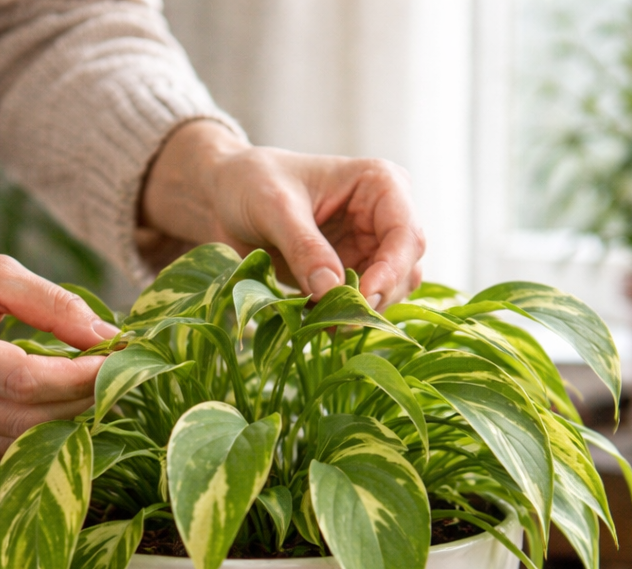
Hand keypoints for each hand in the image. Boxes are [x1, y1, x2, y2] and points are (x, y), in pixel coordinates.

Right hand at [0, 226, 116, 458]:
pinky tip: (62, 404)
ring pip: (15, 442)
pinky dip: (38, 431)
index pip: (21, 379)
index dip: (78, 378)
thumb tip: (110, 339)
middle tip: (119, 377)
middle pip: (23, 419)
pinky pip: (0, 448)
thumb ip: (52, 304)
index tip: (120, 361)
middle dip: (80, 401)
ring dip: (65, 421)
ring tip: (96, 389)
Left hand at [140, 120, 424, 308]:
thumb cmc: (251, 183)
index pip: (406, 234)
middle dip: (376, 298)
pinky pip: (358, 305)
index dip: (390, 271)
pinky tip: (313, 320)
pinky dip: (340, 317)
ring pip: (388, 293)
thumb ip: (304, 247)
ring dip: (359, 312)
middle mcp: (384, 217)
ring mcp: (369, 249)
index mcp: (380, 185)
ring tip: (320, 321)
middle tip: (338, 322)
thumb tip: (331, 289)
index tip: (363, 299)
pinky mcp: (349, 275)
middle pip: (404, 269)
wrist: (225, 198)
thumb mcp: (274, 207)